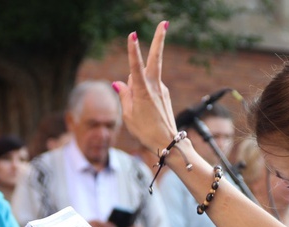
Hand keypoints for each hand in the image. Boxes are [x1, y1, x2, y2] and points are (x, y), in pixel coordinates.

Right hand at [114, 21, 178, 153]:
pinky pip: (149, 87)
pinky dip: (143, 93)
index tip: (132, 35)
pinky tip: (145, 110)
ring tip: (141, 111)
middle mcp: (154, 87)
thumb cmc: (145, 131)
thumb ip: (124, 95)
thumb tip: (120, 82)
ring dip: (138, 85)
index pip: (135, 66)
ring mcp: (162, 89)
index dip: (132, 50)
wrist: (168, 143)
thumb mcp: (128, 115)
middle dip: (159, 39)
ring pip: (145, 78)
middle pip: (155, 58)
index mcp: (143, 92)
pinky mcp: (164, 94)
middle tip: (165, 22)